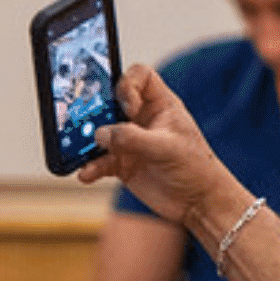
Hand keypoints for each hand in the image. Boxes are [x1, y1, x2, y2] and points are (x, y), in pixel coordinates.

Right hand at [77, 64, 247, 236]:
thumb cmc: (197, 169)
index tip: (129, 107)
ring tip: (80, 151)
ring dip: (87, 141)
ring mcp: (130, 141)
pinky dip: (90, 166)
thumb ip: (133, 138)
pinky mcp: (122, 163)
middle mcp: (142, 119)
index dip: (128, 84)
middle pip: (110, 101)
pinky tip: (86, 174)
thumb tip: (101, 135)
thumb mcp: (167, 148)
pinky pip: (98, 160)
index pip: (140, 76)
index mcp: (161, 106)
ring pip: (99, 132)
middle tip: (89, 124)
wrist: (199, 204)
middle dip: (95, 110)